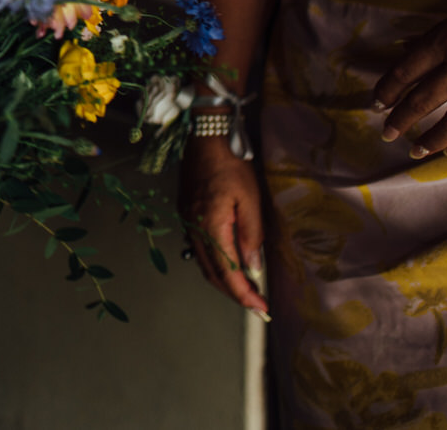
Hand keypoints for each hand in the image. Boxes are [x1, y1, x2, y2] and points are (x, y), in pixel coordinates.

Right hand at [178, 136, 269, 317]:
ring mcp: (186, 221)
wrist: (205, 137)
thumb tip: (252, 266)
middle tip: (256, 306)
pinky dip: (214, 264)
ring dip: (223, 281)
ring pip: (203, 263)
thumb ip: (251, 234)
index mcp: (210, 226)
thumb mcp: (250, 198)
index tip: (261, 309)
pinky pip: (198, 249)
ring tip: (245, 290)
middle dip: (234, 293)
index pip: (227, 272)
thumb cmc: (231, 164)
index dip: (244, 294)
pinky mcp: (186, 213)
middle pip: (211, 273)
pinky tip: (228, 264)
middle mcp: (193, 228)